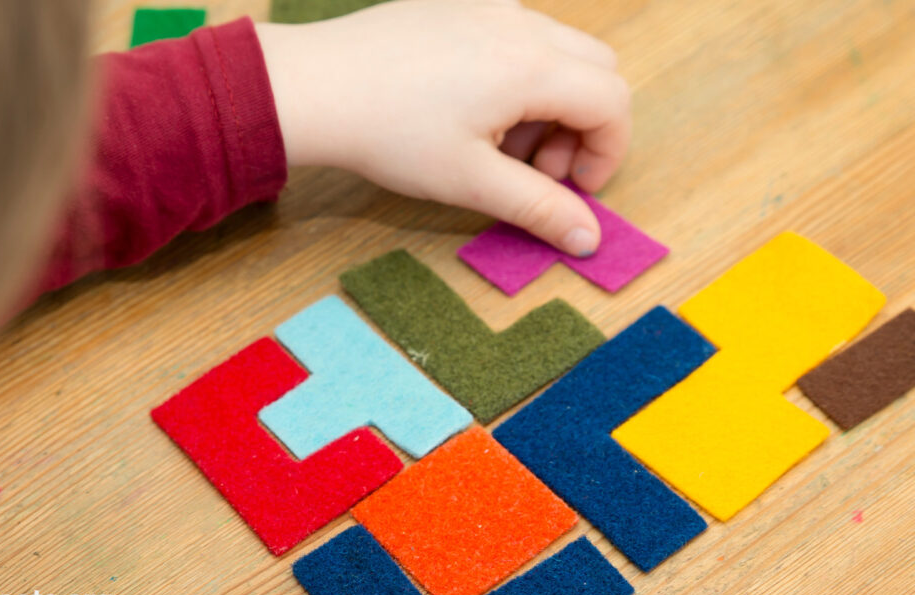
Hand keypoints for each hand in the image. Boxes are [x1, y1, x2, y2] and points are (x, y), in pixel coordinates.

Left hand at [257, 0, 630, 255]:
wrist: (314, 87)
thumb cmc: (388, 134)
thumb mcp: (470, 182)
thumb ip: (538, 208)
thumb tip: (587, 239)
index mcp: (533, 66)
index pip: (613, 103)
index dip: (607, 154)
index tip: (574, 191)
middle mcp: (520, 24)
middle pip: (596, 69)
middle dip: (582, 126)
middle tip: (536, 170)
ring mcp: (487, 6)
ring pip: (556, 50)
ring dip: (549, 103)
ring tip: (496, 145)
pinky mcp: (456, 4)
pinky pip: (514, 33)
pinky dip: (516, 75)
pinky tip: (467, 110)